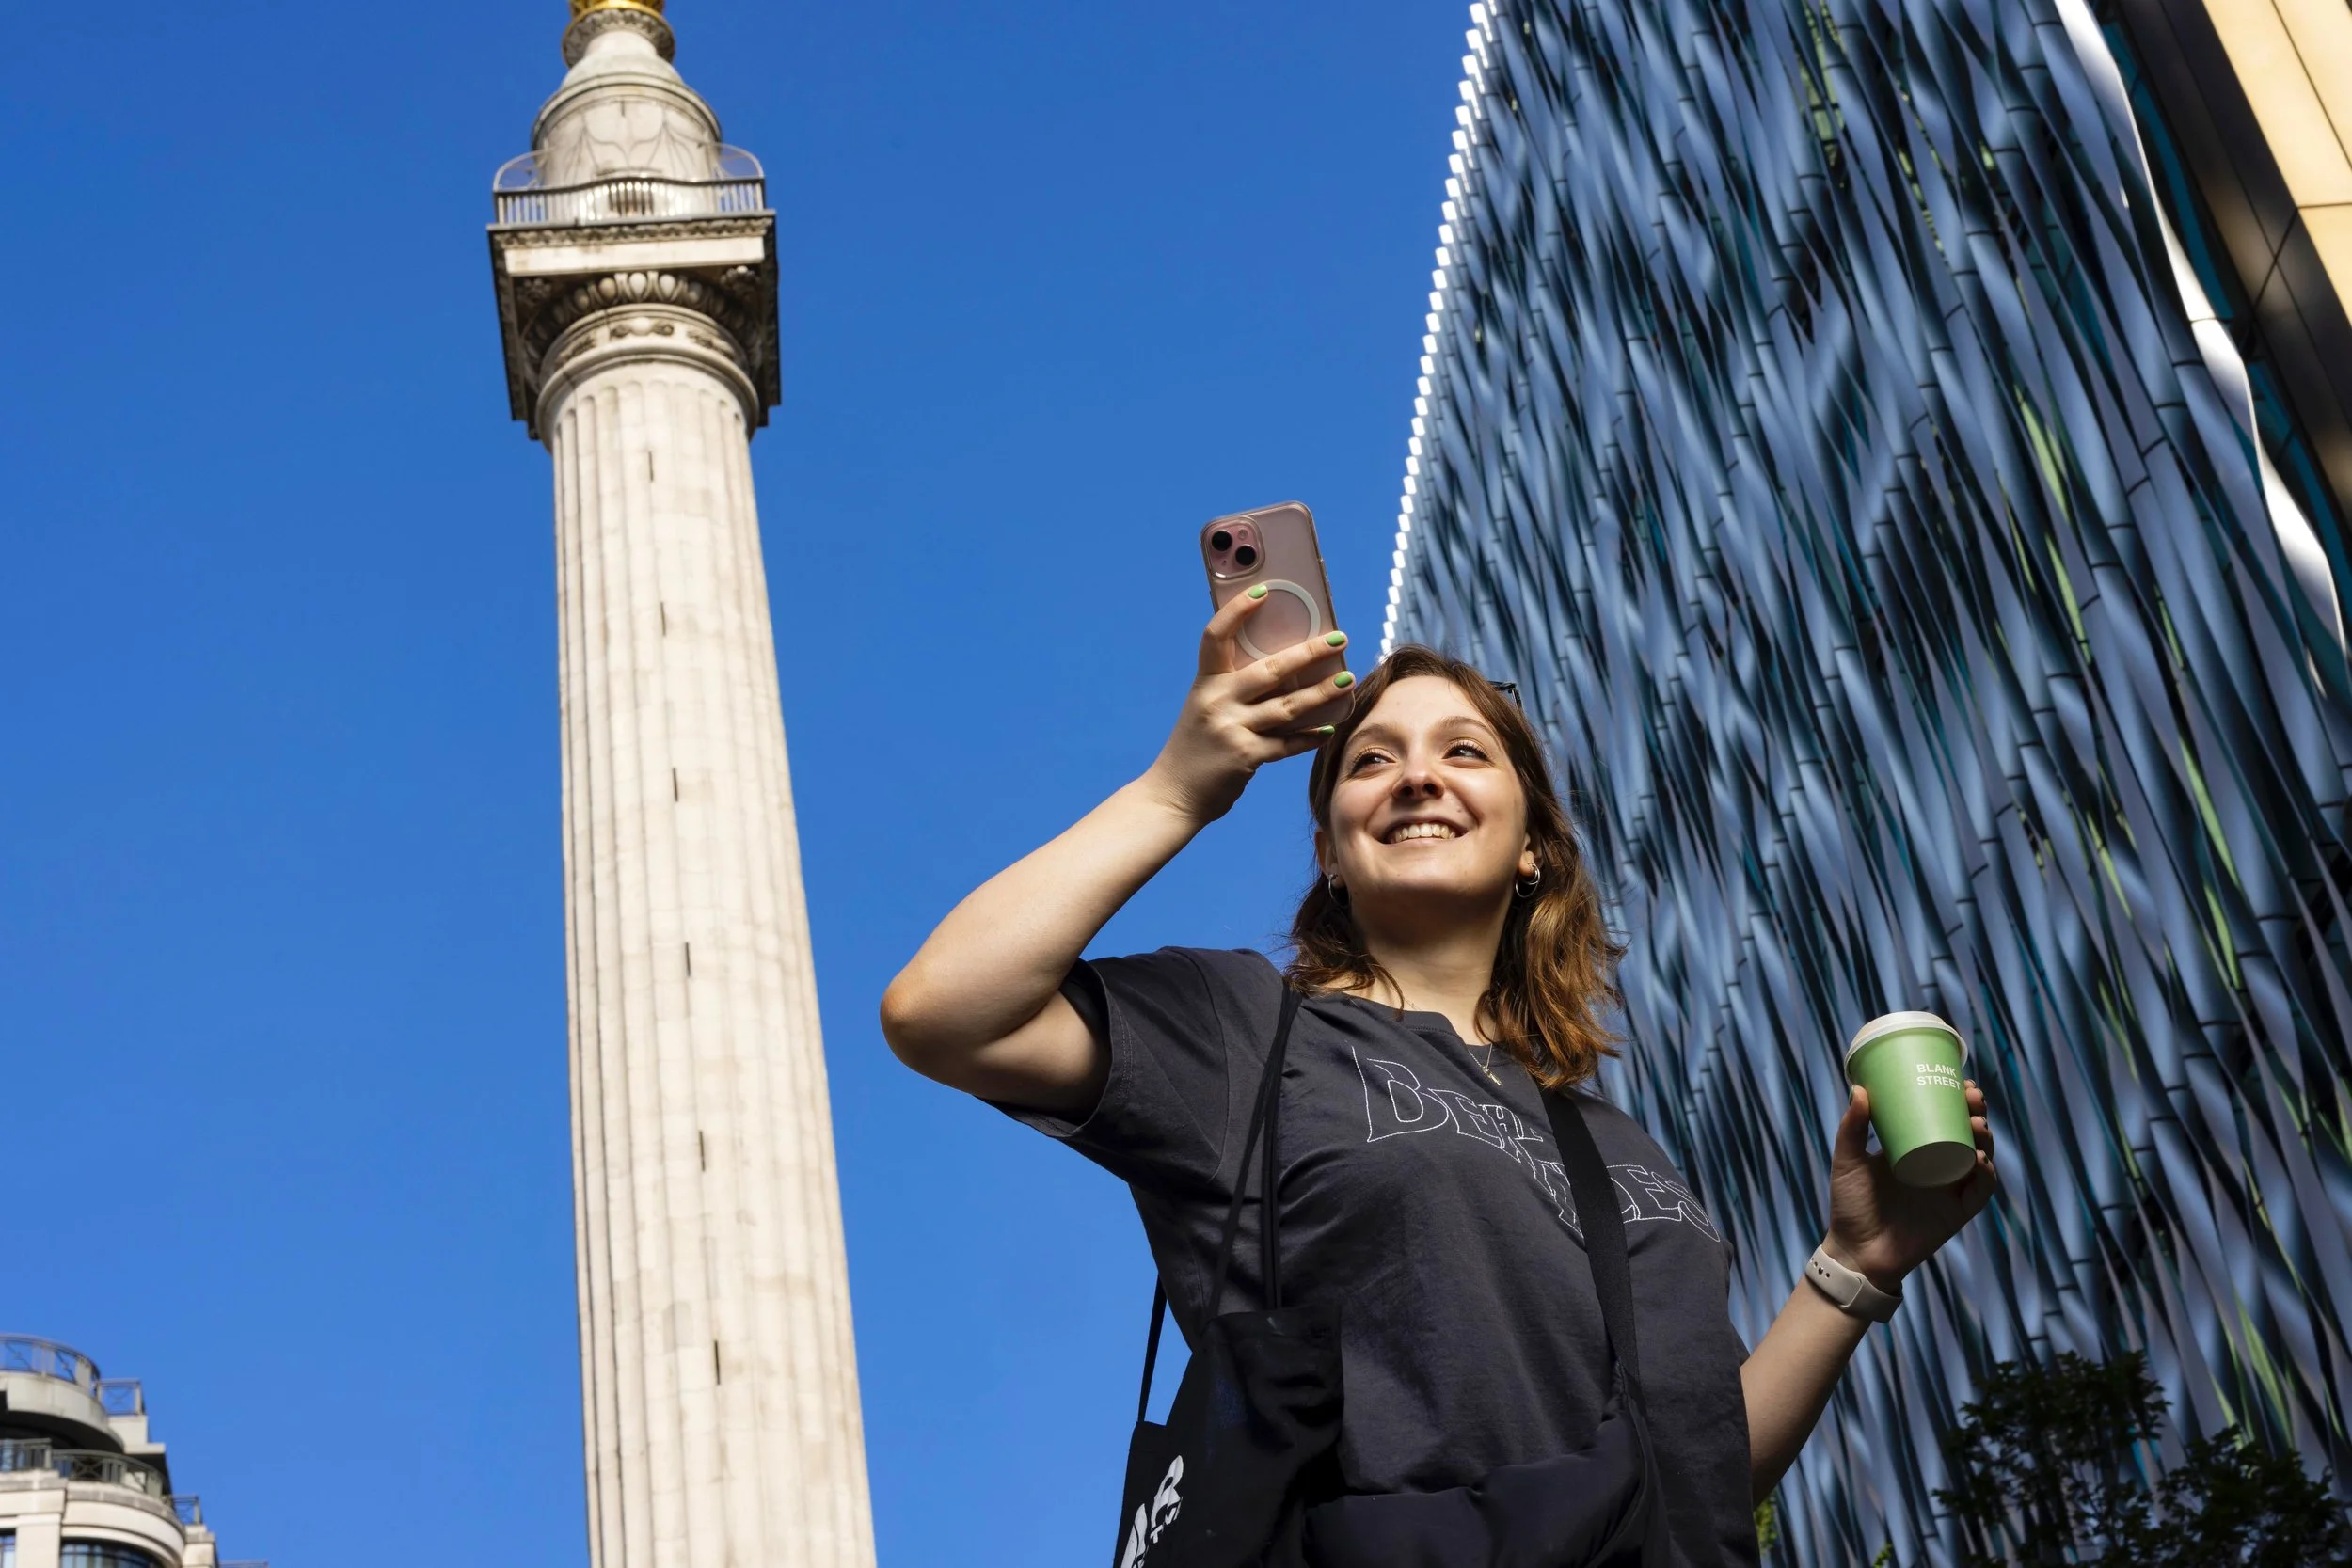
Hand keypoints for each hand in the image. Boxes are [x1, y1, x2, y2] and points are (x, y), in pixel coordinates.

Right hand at [1139, 593, 1355, 824]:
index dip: (1238, 610)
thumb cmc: (1195, 748)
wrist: (1172, 794)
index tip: (1264, 591)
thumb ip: (1233, 690)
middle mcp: (1217, 701)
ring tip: (1347, 680)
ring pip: (1287, 706)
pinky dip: (1310, 737)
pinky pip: (1287, 744)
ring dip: (1322, 693)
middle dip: (1309, 652)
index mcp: (1205, 683)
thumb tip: (1283, 670)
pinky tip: (1329, 727)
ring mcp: (1231, 729)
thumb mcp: (1205, 709)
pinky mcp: (1245, 757)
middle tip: (1340, 639)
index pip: (1217, 636)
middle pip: (1269, 669)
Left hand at [1822, 1081, 1996, 1293]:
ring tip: (1976, 1125)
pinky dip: (1985, 1176)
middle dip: (1976, 1114)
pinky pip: (1980, 1193)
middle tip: (1973, 1098)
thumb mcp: (1848, 1161)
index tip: (1962, 1081)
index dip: (1958, 1100)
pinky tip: (1978, 1161)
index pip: (1945, 1118)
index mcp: (1916, 1147)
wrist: (1856, 1251)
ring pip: (1981, 1159)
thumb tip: (1859, 1089)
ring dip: (1986, 1141)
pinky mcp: (1956, 1213)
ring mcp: (1949, 1189)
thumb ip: (1852, 1128)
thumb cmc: (1850, 1204)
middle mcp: (1938, 1165)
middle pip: (1969, 1134)